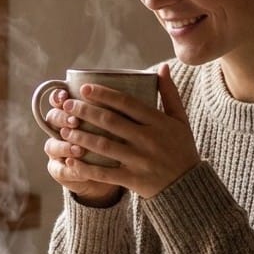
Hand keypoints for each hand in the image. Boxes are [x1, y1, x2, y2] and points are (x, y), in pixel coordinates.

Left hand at [41, 64, 198, 199]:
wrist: (188, 186)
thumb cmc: (181, 148)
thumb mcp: (180, 119)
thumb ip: (169, 93)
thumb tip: (163, 67)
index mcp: (158, 122)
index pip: (127, 103)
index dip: (104, 94)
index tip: (84, 88)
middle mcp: (149, 140)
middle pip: (111, 122)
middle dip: (86, 112)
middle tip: (67, 105)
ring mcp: (140, 161)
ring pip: (104, 146)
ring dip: (81, 137)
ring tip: (65, 129)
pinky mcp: (134, 180)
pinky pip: (105, 174)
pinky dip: (87, 167)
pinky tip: (71, 160)